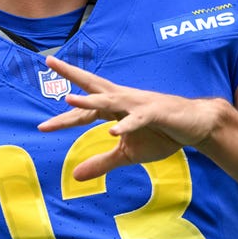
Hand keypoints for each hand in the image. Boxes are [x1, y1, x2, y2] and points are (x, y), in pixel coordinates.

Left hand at [37, 55, 225, 180]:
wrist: (195, 127)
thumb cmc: (161, 135)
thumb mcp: (127, 154)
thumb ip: (101, 163)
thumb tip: (74, 177)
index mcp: (115, 107)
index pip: (85, 112)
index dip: (64, 119)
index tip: (42, 127)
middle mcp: (123, 100)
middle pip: (93, 85)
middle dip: (71, 74)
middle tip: (50, 61)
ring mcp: (139, 104)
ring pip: (110, 99)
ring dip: (90, 99)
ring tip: (69, 99)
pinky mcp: (156, 112)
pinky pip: (138, 119)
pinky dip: (126, 126)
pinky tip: (113, 132)